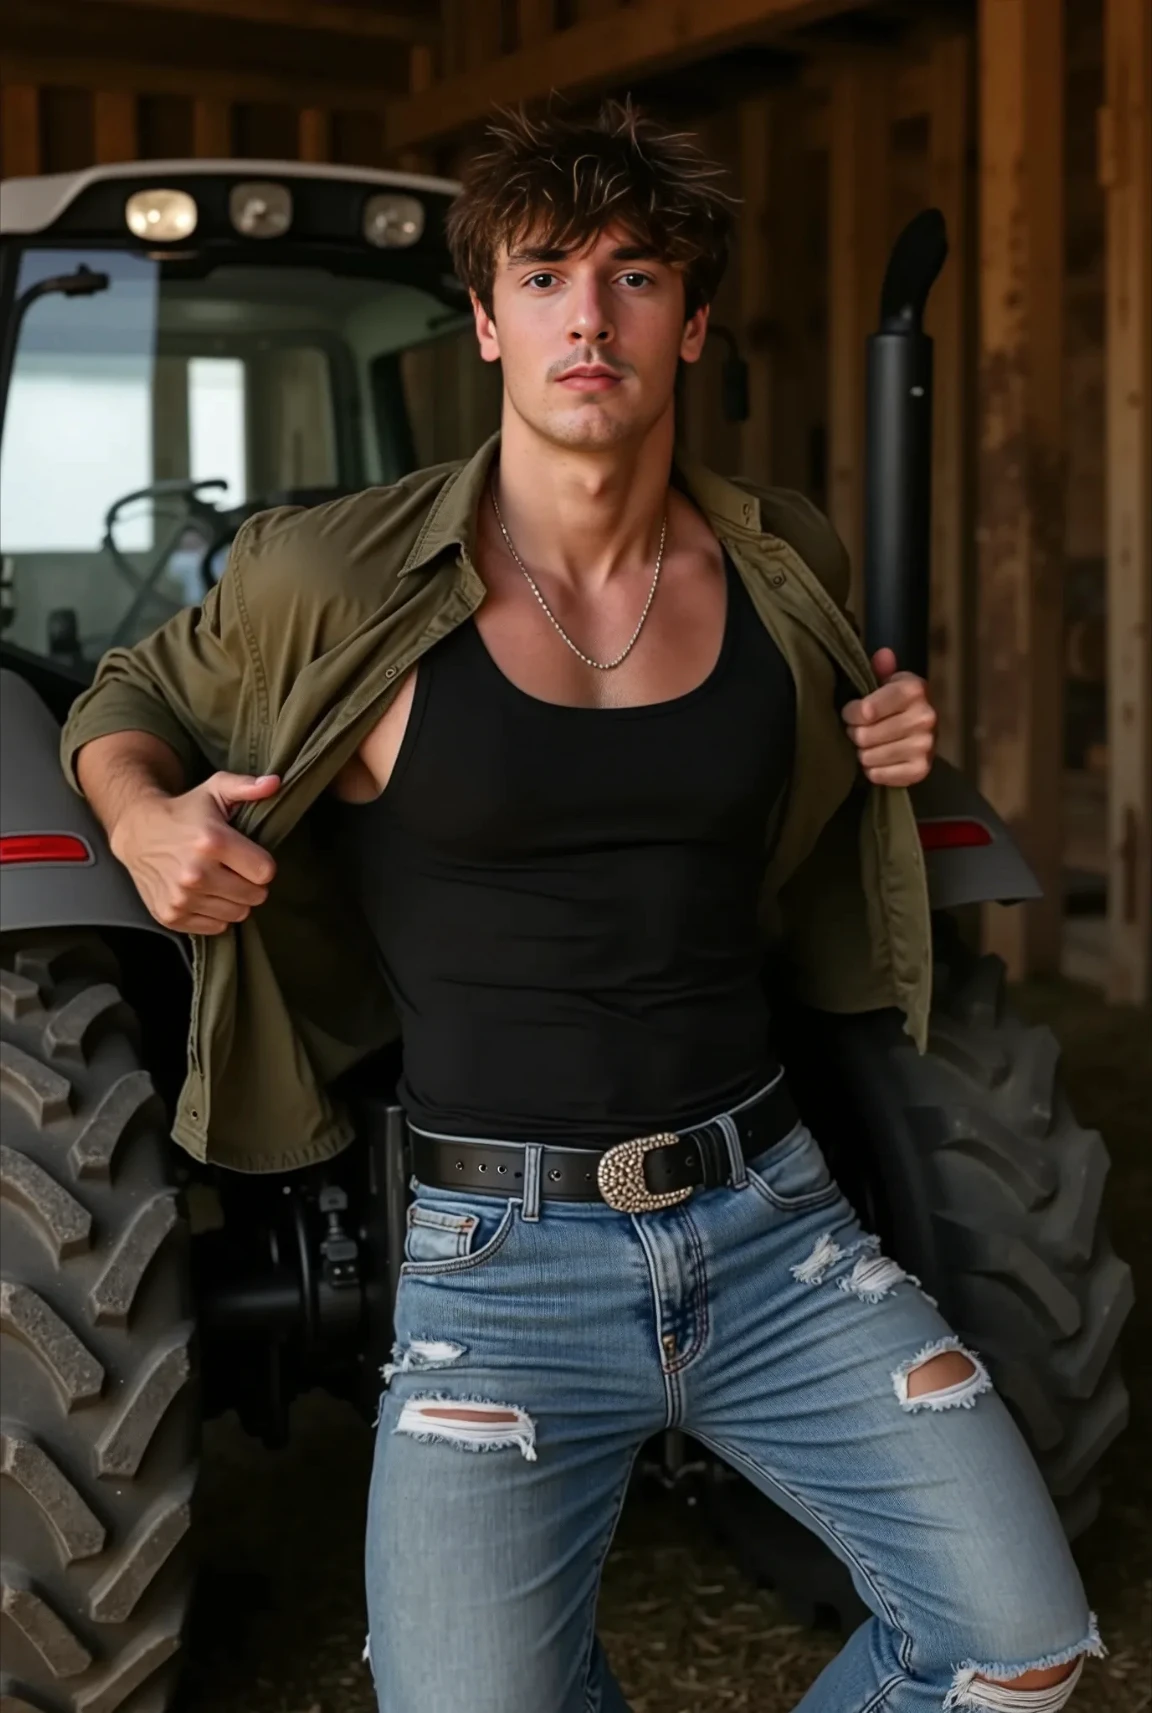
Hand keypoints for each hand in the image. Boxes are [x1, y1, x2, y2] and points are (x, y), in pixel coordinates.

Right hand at [111, 772, 279, 934]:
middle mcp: (196, 874)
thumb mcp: (215, 790)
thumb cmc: (184, 812)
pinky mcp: (171, 916)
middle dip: (250, 883)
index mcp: (212, 842)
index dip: (261, 864)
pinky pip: (216, 927)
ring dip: (234, 900)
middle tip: (234, 869)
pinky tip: (204, 893)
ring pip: (238, 914)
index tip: (248, 856)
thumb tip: (276, 783)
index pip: (265, 872)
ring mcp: (182, 898)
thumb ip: (247, 786)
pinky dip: (215, 914)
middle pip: (255, 896)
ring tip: (219, 880)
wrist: (137, 832)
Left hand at [842, 649, 936, 786]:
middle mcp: (925, 717)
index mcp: (914, 689)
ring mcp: (925, 746)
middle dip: (854, 734)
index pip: (866, 711)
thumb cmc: (895, 703)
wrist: (921, 731)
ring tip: (869, 745)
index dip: (850, 713)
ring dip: (862, 753)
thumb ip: (880, 669)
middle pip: (864, 736)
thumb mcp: (886, 681)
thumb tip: (884, 655)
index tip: (851, 712)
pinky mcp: (921, 770)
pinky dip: (873, 770)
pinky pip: (878, 775)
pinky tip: (879, 760)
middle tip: (859, 731)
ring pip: (868, 757)